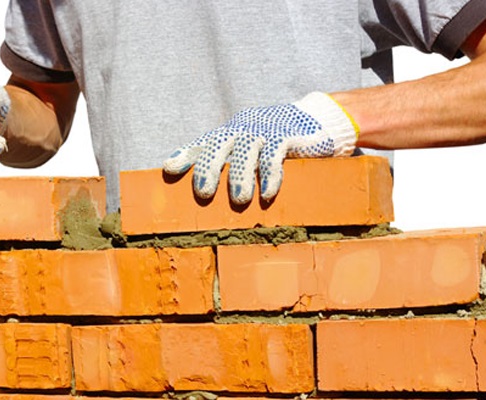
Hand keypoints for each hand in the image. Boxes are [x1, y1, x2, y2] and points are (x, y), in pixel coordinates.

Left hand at [163, 92, 358, 203]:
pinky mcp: (288, 135)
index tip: (169, 169)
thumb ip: (232, 164)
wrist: (317, 121)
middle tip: (203, 193)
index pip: (204, 144)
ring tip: (238, 201)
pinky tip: (267, 194)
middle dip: (209, 169)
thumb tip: (207, 195)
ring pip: (247, 151)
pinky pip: (276, 155)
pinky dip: (270, 175)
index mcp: (231, 134)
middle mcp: (243, 129)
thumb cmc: (277, 143)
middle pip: (220, 146)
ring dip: (241, 177)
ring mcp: (265, 130)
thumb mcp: (251, 150)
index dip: (186, 155)